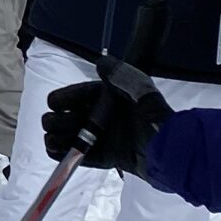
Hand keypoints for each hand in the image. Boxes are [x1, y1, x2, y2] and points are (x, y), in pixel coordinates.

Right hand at [41, 76, 170, 175]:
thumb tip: (101, 62)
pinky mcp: (105, 158)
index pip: (79, 95)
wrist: (168, 152)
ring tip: (52, 139)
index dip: (64, 98)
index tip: (54, 103)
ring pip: (70, 136)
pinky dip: (64, 154)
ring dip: (56, 136)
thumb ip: (121, 75)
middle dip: (57, 119)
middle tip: (56, 124)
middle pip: (69, 116)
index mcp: (109, 99)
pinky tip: (56, 151)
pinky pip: (79, 156)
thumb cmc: (154, 119)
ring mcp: (103, 139)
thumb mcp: (141, 91)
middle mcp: (104, 118)